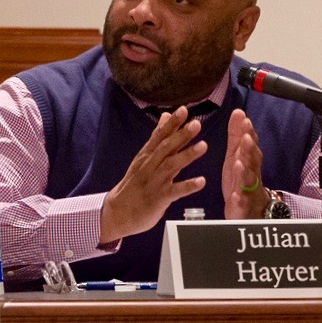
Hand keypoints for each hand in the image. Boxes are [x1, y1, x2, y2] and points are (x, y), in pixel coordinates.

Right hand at [99, 107, 206, 242]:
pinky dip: (188, 186)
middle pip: (166, 148)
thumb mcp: (143, 158)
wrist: (118, 212)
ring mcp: (154, 182)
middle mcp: (150, 166)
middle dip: (181, 135)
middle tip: (196, 124)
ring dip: (187, 155)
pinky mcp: (159, 199)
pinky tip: (201, 181)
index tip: (184, 110)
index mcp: (147, 156)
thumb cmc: (134, 184)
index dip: (171, 123)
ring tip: (203, 146)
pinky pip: (175, 192)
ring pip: (171, 166)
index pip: (159, 136)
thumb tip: (166, 116)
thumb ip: (158, 138)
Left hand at [222, 108, 267, 218]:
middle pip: (253, 161)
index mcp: (248, 161)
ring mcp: (248, 190)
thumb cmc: (241, 179)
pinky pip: (242, 203)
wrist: (249, 209)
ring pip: (248, 181)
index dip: (249, 133)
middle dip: (250, 150)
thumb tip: (238, 112)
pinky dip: (239, 199)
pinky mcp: (242, 206)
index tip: (245, 121)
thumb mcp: (236, 155)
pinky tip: (235, 196)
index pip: (250, 145)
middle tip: (245, 138)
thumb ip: (236, 135)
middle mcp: (251, 174)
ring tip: (238, 163)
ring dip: (244, 172)